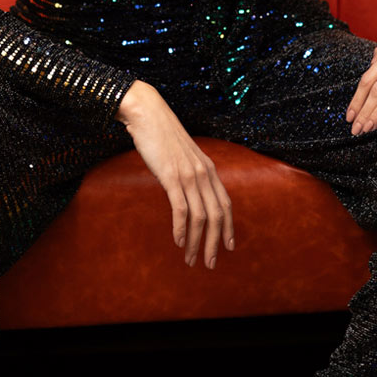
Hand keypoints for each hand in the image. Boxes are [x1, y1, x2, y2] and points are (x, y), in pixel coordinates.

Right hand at [115, 81, 235, 268]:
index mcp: (209, 168)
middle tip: (210, 263)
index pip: (226, 204)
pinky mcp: (172, 176)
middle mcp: (204, 173)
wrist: (148, 113)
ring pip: (201, 217)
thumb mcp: (183, 156)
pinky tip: (179, 241)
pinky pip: (181, 209)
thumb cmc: (162, 135)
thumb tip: (188, 191)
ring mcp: (189, 175)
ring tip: (192, 259)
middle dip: (215, 243)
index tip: (228, 247)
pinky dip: (182, 229)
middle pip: (217, 215)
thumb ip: (190, 173)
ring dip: (197, 242)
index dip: (229, 227)